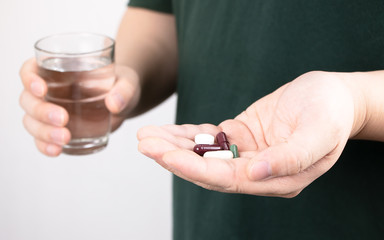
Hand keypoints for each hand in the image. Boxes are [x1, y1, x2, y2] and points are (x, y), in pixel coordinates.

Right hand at [19, 58, 139, 156]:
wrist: (124, 102)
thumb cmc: (121, 84)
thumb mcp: (127, 82)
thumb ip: (124, 90)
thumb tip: (114, 103)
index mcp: (58, 70)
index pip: (30, 69)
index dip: (29, 78)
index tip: (41, 89)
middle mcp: (48, 90)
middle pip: (28, 99)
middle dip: (41, 111)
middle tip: (63, 119)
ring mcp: (50, 111)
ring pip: (31, 121)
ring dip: (43, 131)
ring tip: (65, 138)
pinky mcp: (56, 129)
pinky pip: (41, 139)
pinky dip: (44, 145)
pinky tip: (57, 150)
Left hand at [137, 71, 361, 196]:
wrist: (333, 96)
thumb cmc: (330, 112)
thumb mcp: (319, 133)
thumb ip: (290, 158)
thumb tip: (254, 175)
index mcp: (277, 178)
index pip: (228, 180)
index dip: (196, 169)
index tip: (166, 156)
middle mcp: (258, 171)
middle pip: (209, 170)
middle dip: (175, 157)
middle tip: (145, 144)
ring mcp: (248, 154)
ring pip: (205, 155)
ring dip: (175, 146)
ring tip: (147, 136)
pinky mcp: (242, 136)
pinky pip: (211, 138)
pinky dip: (188, 134)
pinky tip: (167, 131)